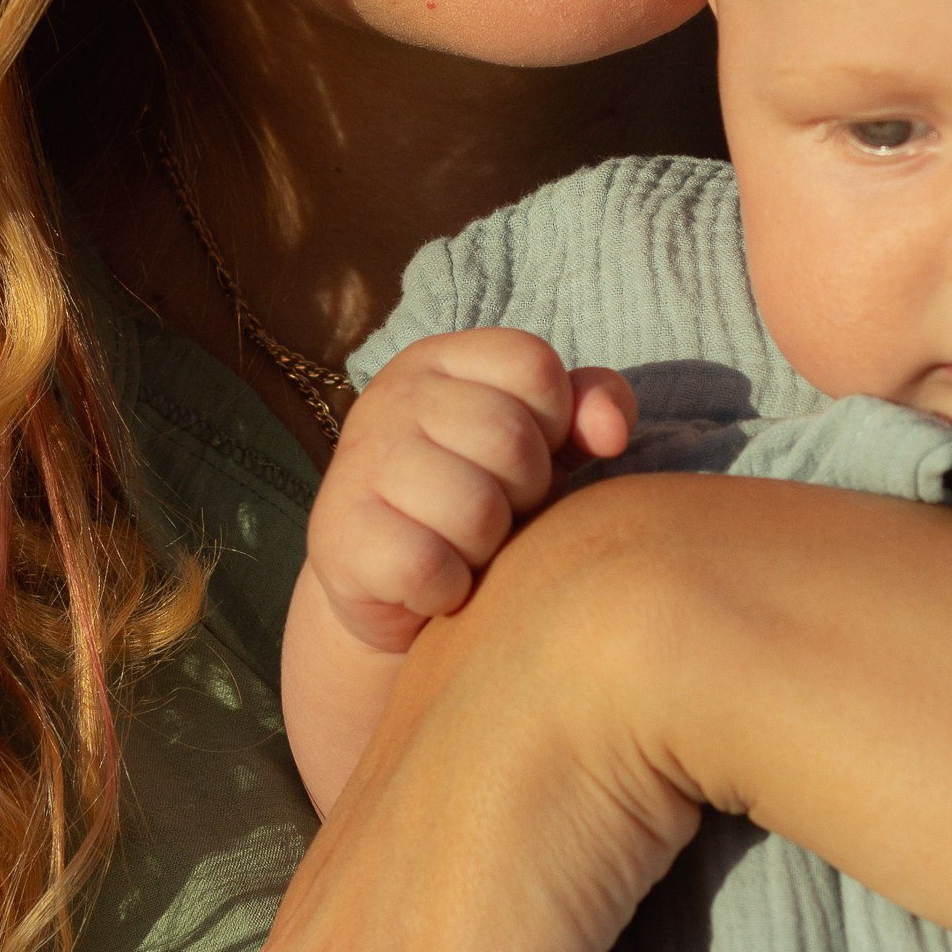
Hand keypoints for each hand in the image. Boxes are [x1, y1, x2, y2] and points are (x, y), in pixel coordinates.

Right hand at [309, 331, 634, 654]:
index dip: (553, 424)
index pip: (533, 365)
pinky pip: (428, 568)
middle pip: (510, 438)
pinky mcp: (339, 535)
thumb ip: (589, 411)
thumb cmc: (482, 501)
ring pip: (475, 508)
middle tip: (494, 513)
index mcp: (440, 361)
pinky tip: (434, 585)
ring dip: (485, 548)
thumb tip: (612, 431)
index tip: (526, 458)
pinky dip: (448, 590)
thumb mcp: (543, 446)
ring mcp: (358, 463)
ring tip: (463, 547)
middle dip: (524, 493)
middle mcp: (391, 397)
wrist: (389, 590)